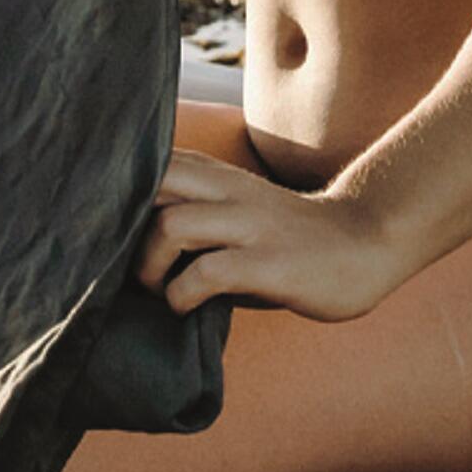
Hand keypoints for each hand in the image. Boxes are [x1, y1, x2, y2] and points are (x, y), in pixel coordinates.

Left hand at [131, 148, 412, 321]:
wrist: (366, 244)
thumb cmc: (285, 241)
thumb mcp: (234, 217)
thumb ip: (188, 221)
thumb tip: (123, 252)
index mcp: (214, 176)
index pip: (146, 163)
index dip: (114, 194)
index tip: (105, 230)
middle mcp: (228, 191)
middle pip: (150, 182)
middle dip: (123, 227)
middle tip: (126, 265)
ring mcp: (250, 225)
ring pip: (170, 227)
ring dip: (150, 268)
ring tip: (159, 291)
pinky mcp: (269, 263)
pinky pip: (206, 273)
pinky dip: (182, 296)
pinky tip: (189, 308)